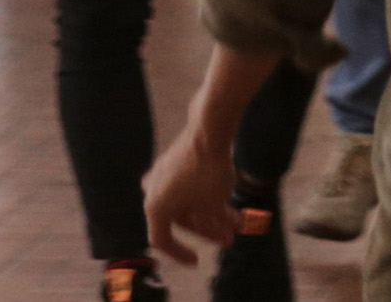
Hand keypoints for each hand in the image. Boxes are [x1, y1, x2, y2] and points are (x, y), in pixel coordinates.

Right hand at [142, 126, 235, 267]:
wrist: (210, 128)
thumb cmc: (208, 171)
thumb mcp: (213, 206)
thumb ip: (212, 224)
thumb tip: (218, 232)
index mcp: (153, 207)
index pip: (162, 240)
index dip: (179, 253)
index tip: (197, 261)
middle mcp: (152, 191)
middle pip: (181, 220)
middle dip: (207, 230)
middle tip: (230, 238)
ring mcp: (163, 173)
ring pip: (189, 202)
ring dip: (212, 213)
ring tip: (238, 221)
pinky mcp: (177, 159)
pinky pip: (190, 185)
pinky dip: (208, 196)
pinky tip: (230, 201)